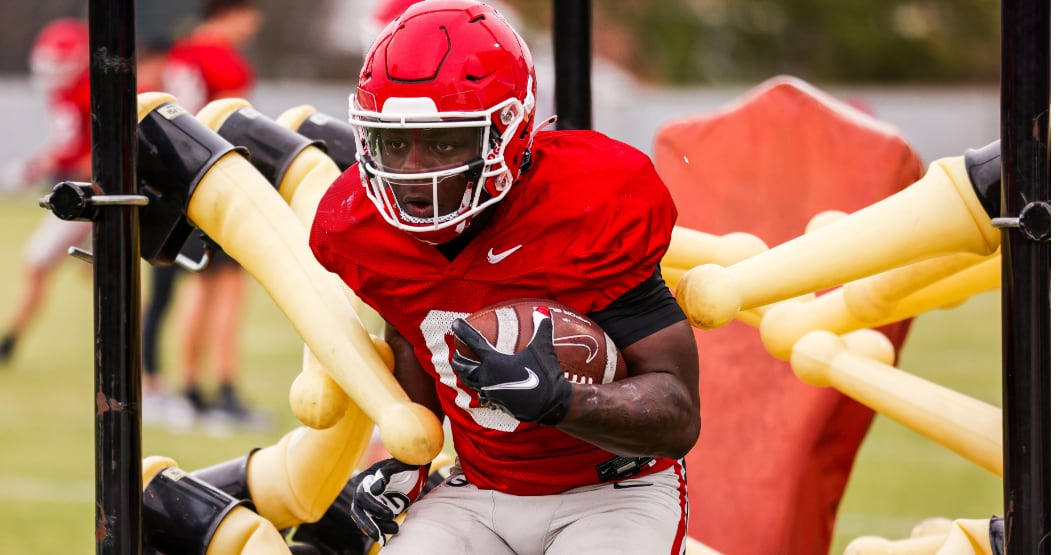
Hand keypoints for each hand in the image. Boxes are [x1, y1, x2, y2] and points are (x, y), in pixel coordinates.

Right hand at [349, 458, 427, 545]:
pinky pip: (374, 522)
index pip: (363, 495)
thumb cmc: (405, 465)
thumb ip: (385, 474)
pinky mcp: (377, 511)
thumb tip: (374, 490)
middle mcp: (364, 492)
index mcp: (365, 479)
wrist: (415, 472)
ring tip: (396, 529)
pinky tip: (389, 534)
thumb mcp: (398, 466)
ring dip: (378, 527)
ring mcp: (370, 503)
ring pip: (366, 519)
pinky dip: (380, 530)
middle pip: (358, 511)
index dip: (374, 506)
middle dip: (367, 524)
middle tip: (378, 535)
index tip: (390, 514)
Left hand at [451, 306, 572, 424]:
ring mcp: (491, 393)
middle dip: (458, 359)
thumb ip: (541, 327)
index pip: (473, 343)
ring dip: (466, 376)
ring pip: (471, 384)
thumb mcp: (543, 348)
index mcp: (494, 362)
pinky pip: (484, 396)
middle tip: (457, 354)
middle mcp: (487, 377)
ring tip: (465, 371)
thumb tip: (543, 310)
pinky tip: (484, 390)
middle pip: (464, 368)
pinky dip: (481, 390)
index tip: (455, 323)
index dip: (463, 331)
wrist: (550, 405)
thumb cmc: (545, 374)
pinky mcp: (498, 404)